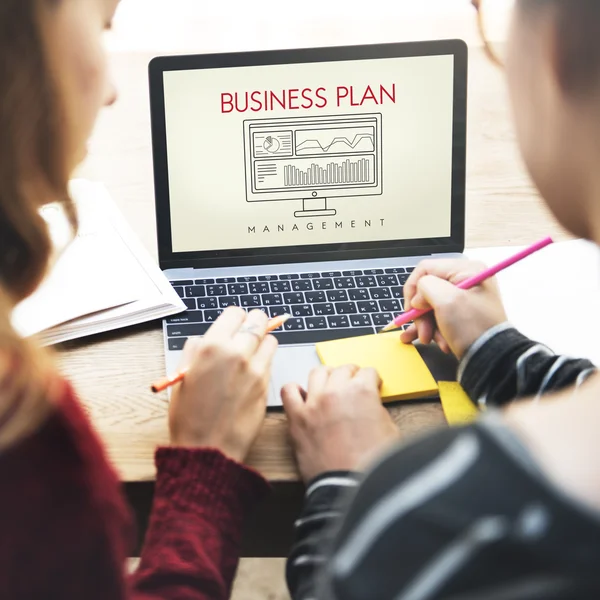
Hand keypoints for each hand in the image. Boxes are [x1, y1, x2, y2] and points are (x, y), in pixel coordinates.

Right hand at [169, 307, 277, 461]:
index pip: (235, 313)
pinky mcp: (267, 384)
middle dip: (254, 323)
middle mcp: (237, 353)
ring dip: (262, 341)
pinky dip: (265, 361)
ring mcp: (256, 369)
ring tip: (251, 352)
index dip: (234, 318)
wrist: (208, 449)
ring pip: (270, 339)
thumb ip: (194, 351)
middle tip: (248, 331)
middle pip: (258, 321)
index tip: (233, 324)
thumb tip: (204, 340)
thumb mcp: (181, 377)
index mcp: (212, 347)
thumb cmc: (189, 416)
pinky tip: (252, 371)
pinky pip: (271, 362)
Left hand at [281, 365, 397, 482]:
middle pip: (343, 369)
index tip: (371, 385)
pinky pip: (288, 391)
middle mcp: (336, 391)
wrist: (350, 488)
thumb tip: (370, 406)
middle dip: (351, 375)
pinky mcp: (297, 418)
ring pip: (317, 373)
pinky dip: (294, 390)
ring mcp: (314, 403)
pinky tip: (303, 396)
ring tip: (330, 386)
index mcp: (362, 391)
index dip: (372, 380)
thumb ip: (378, 410)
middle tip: (353, 384)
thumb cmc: (372, 465)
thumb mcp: (390, 431)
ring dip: (326, 376)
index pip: (367, 372)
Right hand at [400, 259, 506, 358]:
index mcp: (466, 270)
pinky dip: (432, 329)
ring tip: (429, 340)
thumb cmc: (472, 327)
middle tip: (423, 331)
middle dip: (421, 313)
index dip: (413, 289)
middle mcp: (466, 280)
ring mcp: (464, 298)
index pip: (425, 269)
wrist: (492, 359)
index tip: (411, 310)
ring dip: (426, 324)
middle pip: (427, 289)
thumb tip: (418, 298)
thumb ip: (425, 288)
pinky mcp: (462, 315)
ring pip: (431, 306)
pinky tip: (430, 340)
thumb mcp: (446, 301)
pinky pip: (439, 316)